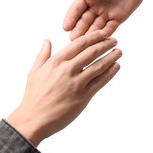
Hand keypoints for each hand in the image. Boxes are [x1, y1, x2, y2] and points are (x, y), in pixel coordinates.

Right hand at [7, 30, 121, 146]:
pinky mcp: (83, 96)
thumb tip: (47, 40)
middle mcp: (67, 70)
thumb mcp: (34, 72)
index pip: (79, 44)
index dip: (93, 37)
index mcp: (56, 62)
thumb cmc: (34, 96)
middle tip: (114, 40)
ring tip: (119, 52)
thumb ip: (43, 55)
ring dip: (111, 57)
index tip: (102, 33)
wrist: (34, 120)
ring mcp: (77, 83)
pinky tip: (116, 67)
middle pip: (91, 52)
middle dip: (105, 44)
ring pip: (98, 66)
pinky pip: (100, 82)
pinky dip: (110, 73)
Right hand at [63, 0, 152, 39]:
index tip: (65, 27)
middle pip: (84, 20)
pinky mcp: (118, 18)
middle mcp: (94, 5)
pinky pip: (110, 28)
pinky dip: (106, 34)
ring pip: (96, 27)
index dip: (71, 18)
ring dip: (90, 35)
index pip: (76, 8)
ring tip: (84, 44)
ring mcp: (106, 13)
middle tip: (73, 40)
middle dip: (79, 30)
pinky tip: (101, 40)